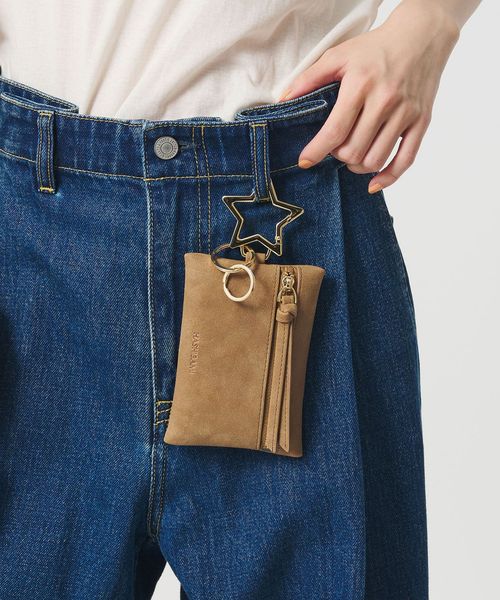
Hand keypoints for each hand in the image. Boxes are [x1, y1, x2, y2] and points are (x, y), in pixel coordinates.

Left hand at [279, 0, 459, 192]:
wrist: (421, 36)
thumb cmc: (375, 48)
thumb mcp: (339, 55)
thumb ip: (309, 78)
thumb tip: (283, 100)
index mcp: (360, 85)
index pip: (335, 131)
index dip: (316, 152)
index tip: (305, 161)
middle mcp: (385, 101)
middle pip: (354, 151)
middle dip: (339, 156)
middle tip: (336, 147)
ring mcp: (405, 113)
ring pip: (375, 160)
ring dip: (358, 166)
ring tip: (353, 155)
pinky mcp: (421, 121)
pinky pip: (405, 160)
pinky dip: (388, 177)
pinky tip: (373, 182)